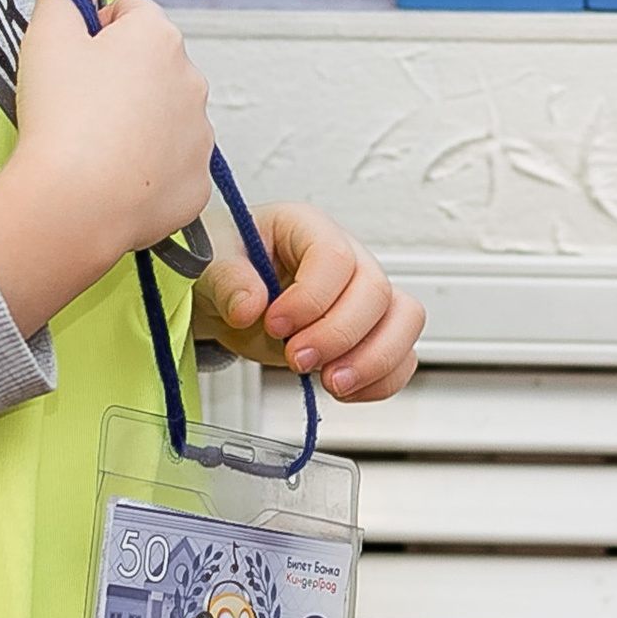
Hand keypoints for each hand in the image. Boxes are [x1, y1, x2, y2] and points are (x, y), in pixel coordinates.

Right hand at [0, 0, 213, 335]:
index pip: (131, 12)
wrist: (75, 202)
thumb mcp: (45, 36)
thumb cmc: (62, 117)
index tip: (75, 58)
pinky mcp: (198, 183)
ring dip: (139, 123)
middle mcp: (192, 80)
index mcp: (158, 37)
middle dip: (122, 78)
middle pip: (154, 65)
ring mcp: (200, 135)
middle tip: (80, 106)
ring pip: (166, 116)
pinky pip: (173, 166)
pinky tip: (115, 178)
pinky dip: (149, 170)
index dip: (96, 31)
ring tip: (96, 147)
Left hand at [195, 202, 422, 402]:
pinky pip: (401, 356)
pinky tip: (341, 389)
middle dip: (338, 335)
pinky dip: (380, 381)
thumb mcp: (212, 261)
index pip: (334, 256)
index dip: (311, 297)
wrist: (227, 296)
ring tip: (330, 382)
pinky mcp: (369, 333)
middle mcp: (347, 257)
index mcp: (308, 228)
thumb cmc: (227, 264)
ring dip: (373, 360)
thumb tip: (249, 305)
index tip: (274, 324)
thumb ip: (228, 279)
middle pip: (376, 290)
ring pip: (404, 320)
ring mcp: (363, 296)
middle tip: (296, 358)